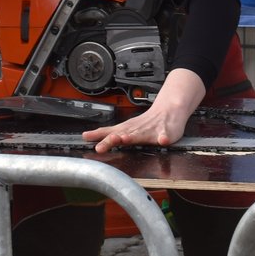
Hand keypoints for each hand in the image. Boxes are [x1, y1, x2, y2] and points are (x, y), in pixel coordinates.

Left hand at [83, 69, 204, 153]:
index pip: (110, 133)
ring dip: (134, 136)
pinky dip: (163, 138)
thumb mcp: (125, 127)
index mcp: (127, 129)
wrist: (169, 110)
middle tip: (103, 145)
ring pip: (141, 133)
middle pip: (123, 134)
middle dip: (114, 138)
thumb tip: (85, 136)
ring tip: (125, 138)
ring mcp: (151, 130)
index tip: (90, 139)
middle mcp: (137, 130)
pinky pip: (165, 136)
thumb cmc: (146, 122)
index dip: (101, 137)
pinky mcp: (165, 132)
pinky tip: (162, 140)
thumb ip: (107, 133)